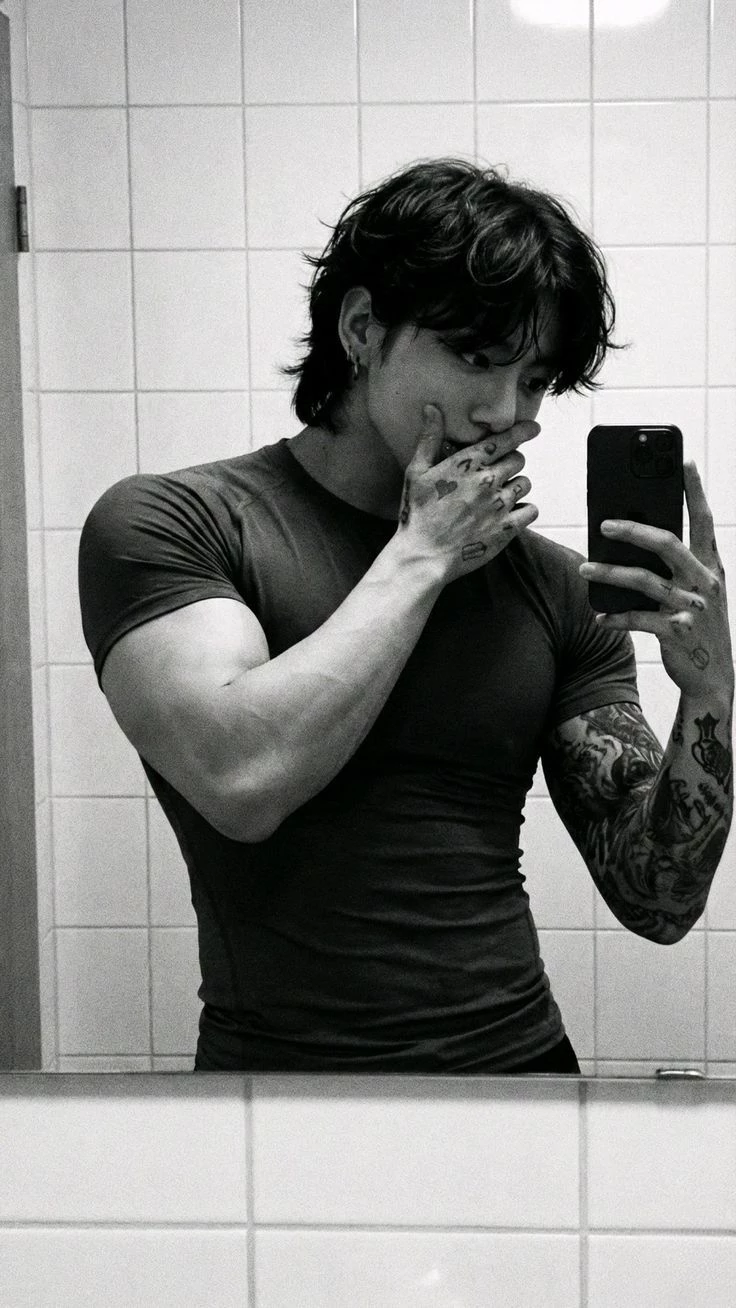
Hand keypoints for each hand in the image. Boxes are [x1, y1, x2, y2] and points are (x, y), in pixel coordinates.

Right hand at [396, 404, 540, 581]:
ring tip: (500, 495)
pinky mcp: (506, 529)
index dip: (523, 431)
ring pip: (525, 483)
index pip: (505, 439)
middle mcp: (487, 481)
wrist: (422, 556)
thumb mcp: (416, 472)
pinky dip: (525, 509)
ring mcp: (499, 505)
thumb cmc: (416, 513)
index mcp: (468, 464)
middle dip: (511, 463)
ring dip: (516, 486)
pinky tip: (512, 513)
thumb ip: (429, 438)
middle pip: (519, 460)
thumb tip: (432, 409)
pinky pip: (532, 510)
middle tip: (498, 473)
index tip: (533, 428)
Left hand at [579, 462, 733, 701]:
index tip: (684, 461)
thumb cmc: (697, 624)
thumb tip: (633, 536)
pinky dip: (615, 618)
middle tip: (603, 523)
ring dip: (610, 574)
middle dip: (633, 529)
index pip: (703, 519)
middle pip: (667, 543)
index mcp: (710, 565)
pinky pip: (639, 620)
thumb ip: (675, 565)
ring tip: (585, 569)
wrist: (712, 677)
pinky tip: (599, 616)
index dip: (694, 490)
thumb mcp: (695, 590)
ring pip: (644, 581)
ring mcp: (692, 607)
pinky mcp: (677, 633)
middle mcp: (704, 581)